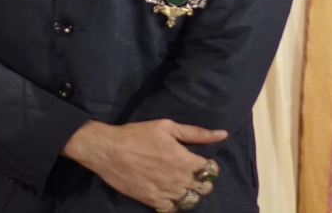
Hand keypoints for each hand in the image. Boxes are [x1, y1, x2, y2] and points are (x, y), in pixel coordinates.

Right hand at [62, 119, 224, 209]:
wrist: (108, 151)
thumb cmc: (137, 135)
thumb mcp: (167, 127)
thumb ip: (196, 133)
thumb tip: (222, 134)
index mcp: (185, 161)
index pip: (211, 170)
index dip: (208, 165)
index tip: (200, 160)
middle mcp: (179, 180)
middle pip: (204, 188)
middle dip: (201, 180)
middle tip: (189, 171)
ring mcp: (167, 192)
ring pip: (190, 199)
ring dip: (189, 191)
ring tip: (178, 181)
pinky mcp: (153, 201)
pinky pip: (173, 208)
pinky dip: (174, 202)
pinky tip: (168, 191)